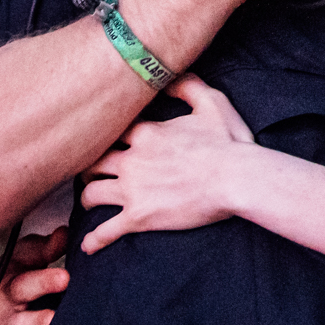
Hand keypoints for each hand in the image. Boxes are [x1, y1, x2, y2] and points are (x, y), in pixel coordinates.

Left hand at [79, 75, 256, 253]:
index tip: (108, 144)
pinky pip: (106, 231)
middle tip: (92, 173)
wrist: (237, 179)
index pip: (114, 133)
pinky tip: (89, 246)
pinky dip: (94, 240)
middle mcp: (132, 160)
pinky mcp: (139, 217)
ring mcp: (133, 190)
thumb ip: (188, 86)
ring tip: (89, 202)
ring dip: (87, 198)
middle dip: (89, 167)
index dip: (109, 139)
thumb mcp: (211, 103)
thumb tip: (171, 78)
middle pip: (94, 162)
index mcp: (146, 133)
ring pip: (92, 194)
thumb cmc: (228, 143)